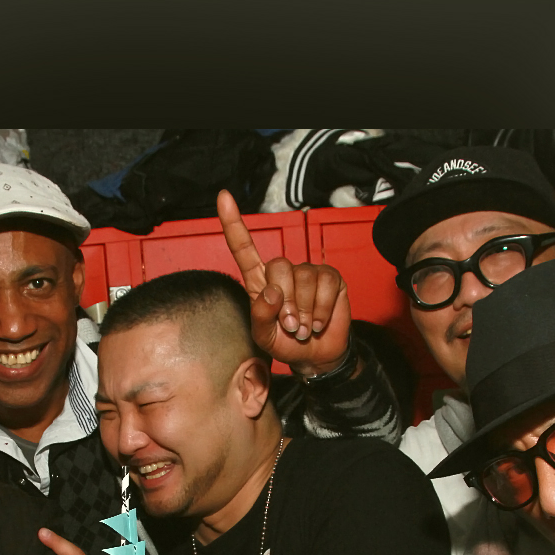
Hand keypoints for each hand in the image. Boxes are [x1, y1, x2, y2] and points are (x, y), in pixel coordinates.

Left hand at [217, 189, 352, 376]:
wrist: (315, 356)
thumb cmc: (285, 343)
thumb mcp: (264, 337)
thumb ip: (260, 316)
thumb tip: (273, 292)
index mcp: (260, 282)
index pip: (244, 249)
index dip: (233, 224)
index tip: (224, 197)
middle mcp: (284, 271)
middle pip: (279, 266)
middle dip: (285, 302)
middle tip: (289, 326)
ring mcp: (308, 271)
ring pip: (303, 278)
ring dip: (303, 311)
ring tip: (303, 327)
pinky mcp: (330, 277)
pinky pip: (325, 284)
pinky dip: (321, 309)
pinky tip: (317, 322)